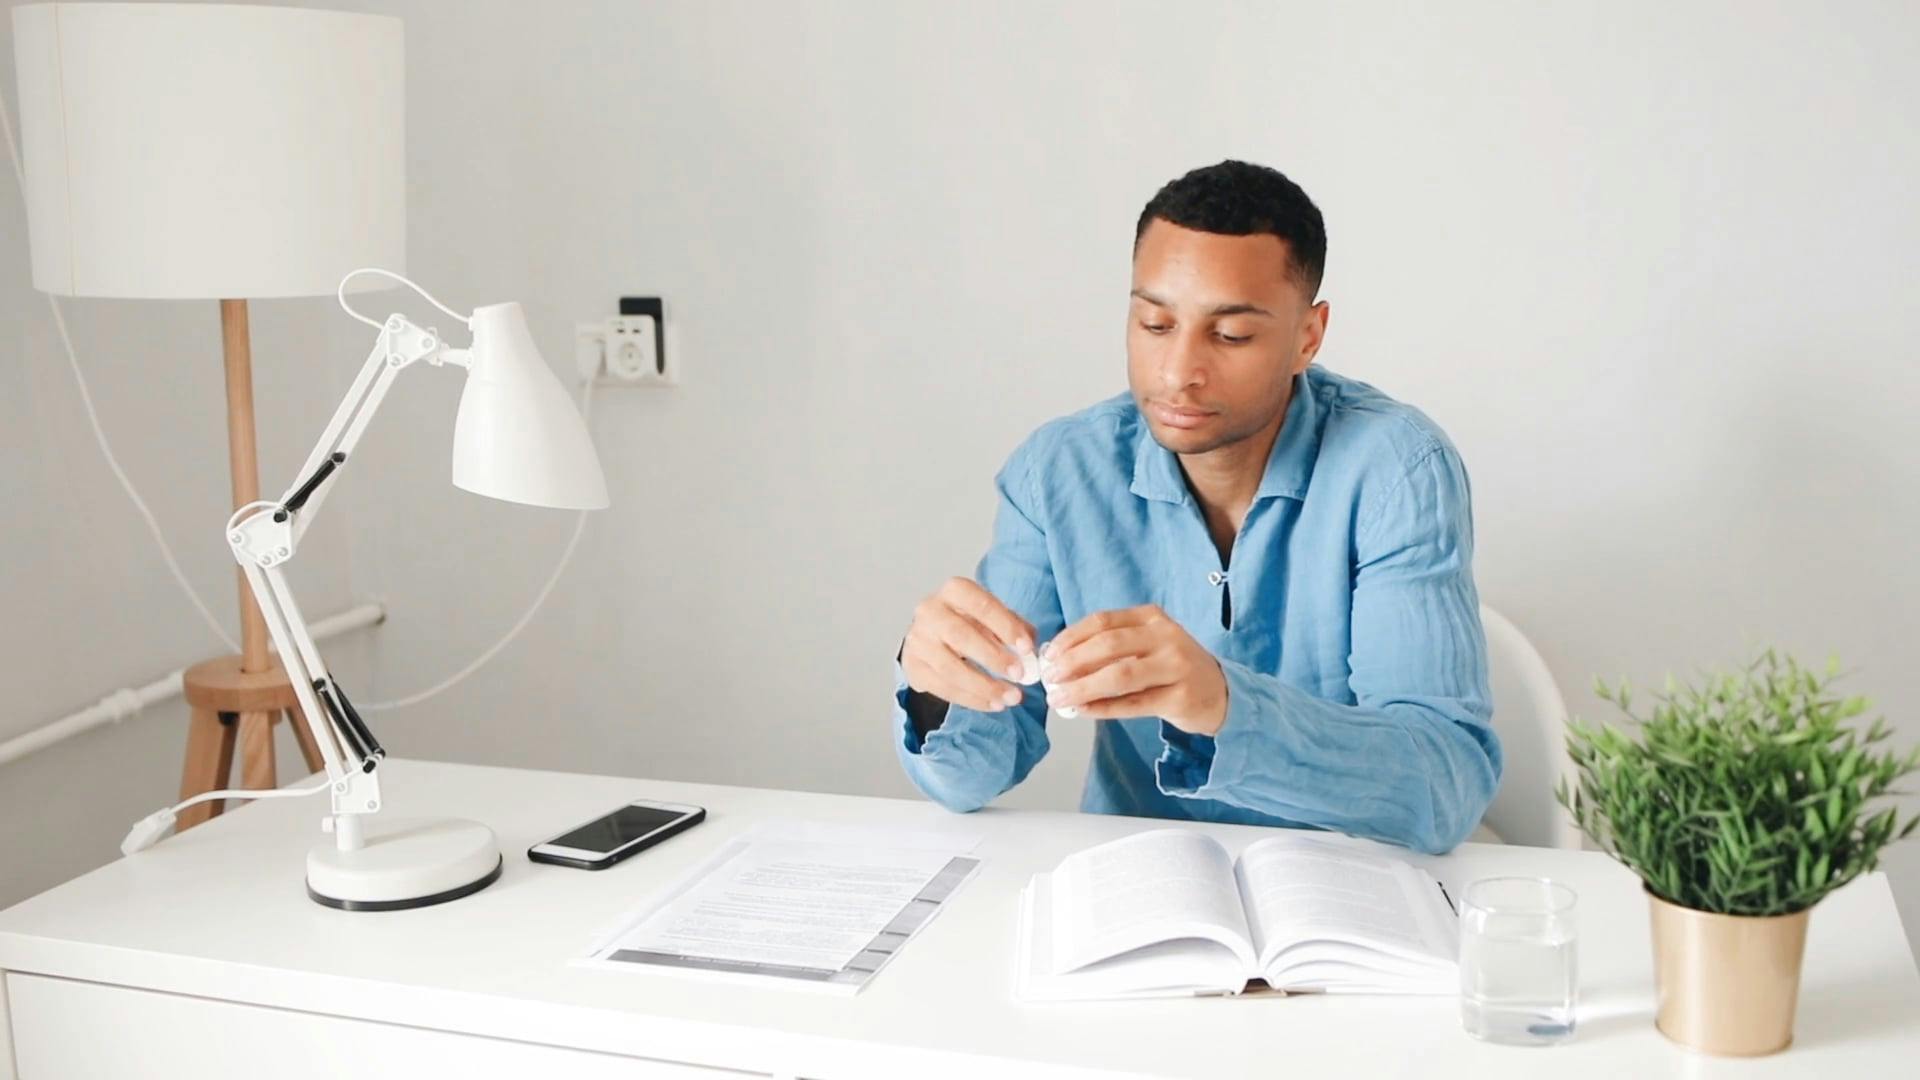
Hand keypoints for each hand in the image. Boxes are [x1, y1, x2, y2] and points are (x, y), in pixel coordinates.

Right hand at [902, 577, 1038, 712]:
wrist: (931, 638)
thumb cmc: (968, 623)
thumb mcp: (992, 617)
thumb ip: (1015, 627)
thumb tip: (1031, 647)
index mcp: (954, 591)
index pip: (981, 604)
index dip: (1005, 626)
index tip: (1027, 648)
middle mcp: (930, 611)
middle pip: (961, 635)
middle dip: (994, 658)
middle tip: (1019, 675)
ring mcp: (918, 640)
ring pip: (949, 667)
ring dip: (984, 686)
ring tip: (1010, 698)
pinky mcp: (913, 666)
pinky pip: (942, 687)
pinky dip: (971, 699)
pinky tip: (992, 704)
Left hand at [1040, 605, 1227, 735]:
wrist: (1218, 692)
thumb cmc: (1170, 668)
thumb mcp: (1146, 645)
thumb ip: (1110, 648)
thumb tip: (1059, 661)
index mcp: (1152, 618)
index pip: (1102, 621)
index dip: (1071, 637)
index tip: (1049, 654)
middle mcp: (1166, 637)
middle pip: (1109, 646)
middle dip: (1072, 663)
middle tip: (1050, 679)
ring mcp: (1176, 666)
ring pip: (1120, 676)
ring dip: (1083, 688)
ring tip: (1060, 699)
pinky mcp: (1181, 697)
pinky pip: (1134, 704)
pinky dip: (1103, 708)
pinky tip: (1083, 711)